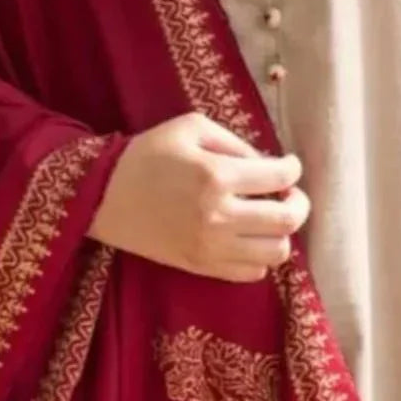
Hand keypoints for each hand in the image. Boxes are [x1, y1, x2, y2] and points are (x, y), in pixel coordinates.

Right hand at [89, 112, 308, 281]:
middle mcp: (219, 215)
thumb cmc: (146, 154)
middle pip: (287, 220)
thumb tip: (266, 165)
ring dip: (281, 233)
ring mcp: (211, 247)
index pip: (280, 177)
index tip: (288, 165)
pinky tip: (248, 238)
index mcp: (217, 175)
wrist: (102, 195)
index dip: (292, 169)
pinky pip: (252, 273)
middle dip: (297, 203)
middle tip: (287, 195)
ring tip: (268, 219)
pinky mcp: (201, 266)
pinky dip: (260, 256)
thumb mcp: (190, 127)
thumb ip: (235, 142)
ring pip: (276, 253)